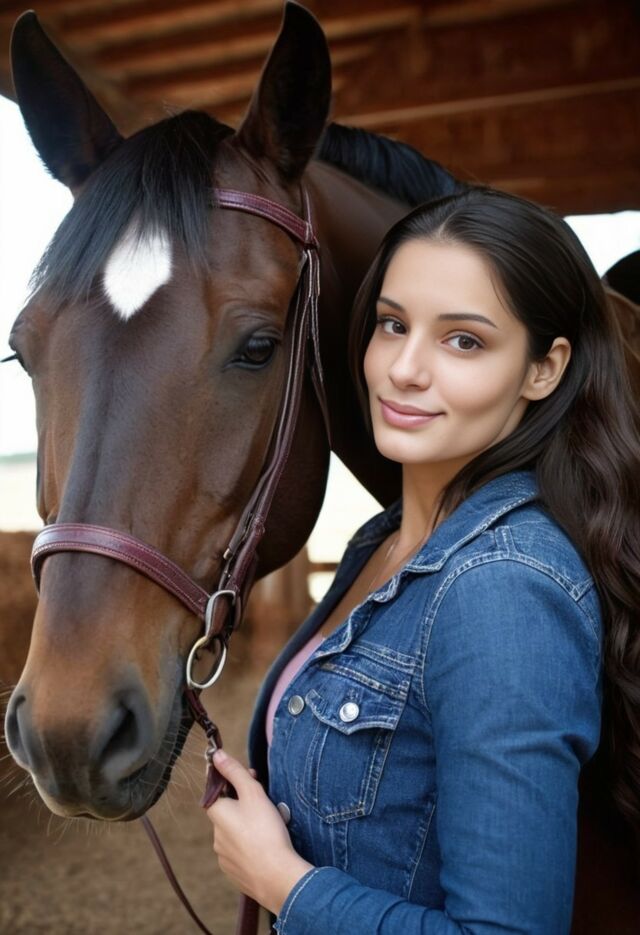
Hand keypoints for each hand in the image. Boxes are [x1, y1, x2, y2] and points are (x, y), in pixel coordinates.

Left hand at [206, 748, 313, 915]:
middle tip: (269, 802)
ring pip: (237, 832)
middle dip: (247, 803)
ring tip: (273, 825)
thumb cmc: (265, 831)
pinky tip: (269, 845)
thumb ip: (235, 772)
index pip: (218, 791)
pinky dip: (252, 845)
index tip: (252, 778)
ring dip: (251, 824)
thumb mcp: (253, 793)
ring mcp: (224, 857)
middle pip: (229, 810)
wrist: (276, 876)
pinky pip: (242, 851)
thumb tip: (216, 755)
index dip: (234, 781)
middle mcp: (216, 836)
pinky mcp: (235, 872)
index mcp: (217, 814)